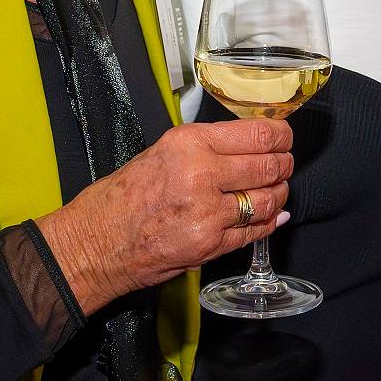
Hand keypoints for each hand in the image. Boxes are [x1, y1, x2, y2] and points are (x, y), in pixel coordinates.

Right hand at [36, 118, 292, 313]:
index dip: (282, 136)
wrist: (95, 242)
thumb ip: (206, 147)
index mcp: (189, 143)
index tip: (285, 137)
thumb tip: (249, 145)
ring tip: (276, 190)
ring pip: (268, 200)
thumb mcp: (162, 152)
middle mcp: (202, 174)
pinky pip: (255, 232)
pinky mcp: (210, 245)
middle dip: (284, 165)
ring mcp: (209, 213)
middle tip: (284, 164)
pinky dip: (270, 223)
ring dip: (279, 195)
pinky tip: (273, 217)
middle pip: (269, 166)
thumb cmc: (121, 197)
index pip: (258, 135)